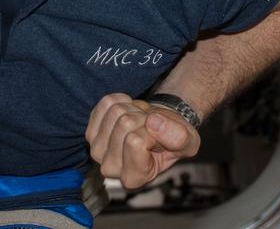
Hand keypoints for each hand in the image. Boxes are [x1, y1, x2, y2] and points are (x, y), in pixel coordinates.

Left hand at [85, 93, 200, 189]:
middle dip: (142, 117)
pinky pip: (106, 103)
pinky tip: (129, 112)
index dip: (151, 131)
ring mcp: (97, 150)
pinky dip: (122, 100)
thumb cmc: (173, 139)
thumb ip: (178, 137)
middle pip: (124, 123)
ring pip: (115, 112)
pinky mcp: (91, 132)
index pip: (135, 142)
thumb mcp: (188, 141)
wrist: (161, 127)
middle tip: (149, 127)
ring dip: (133, 109)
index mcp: (134, 178)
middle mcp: (110, 168)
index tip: (157, 138)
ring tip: (141, 121)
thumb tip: (153, 123)